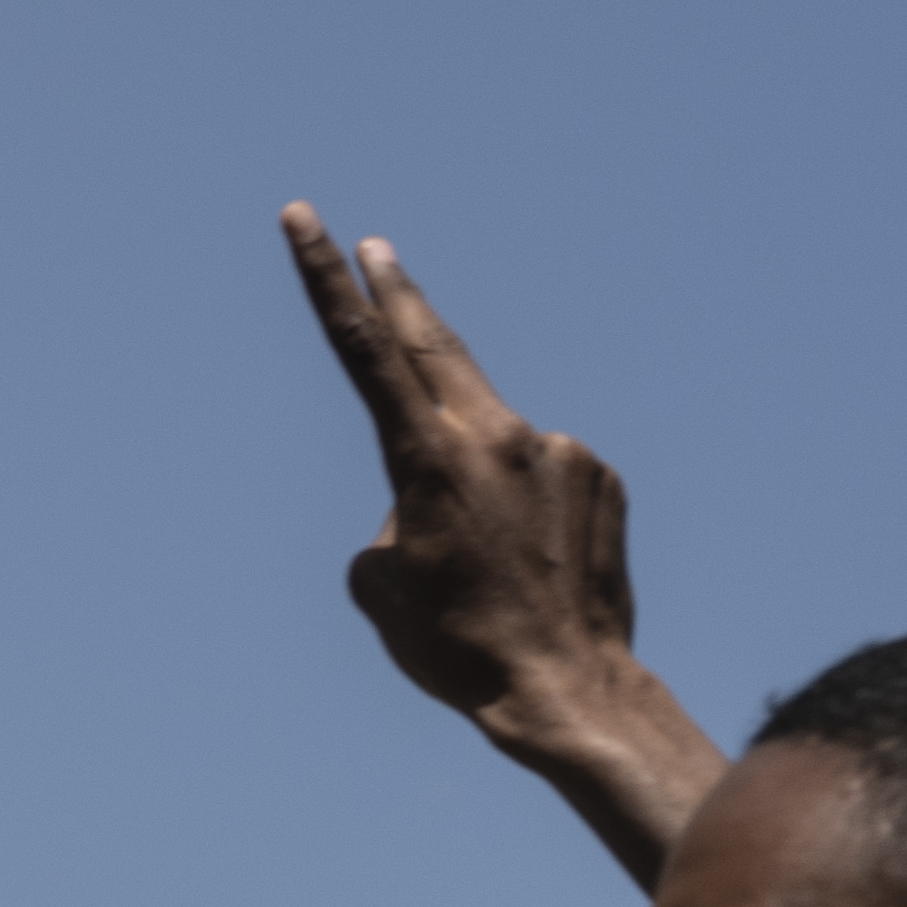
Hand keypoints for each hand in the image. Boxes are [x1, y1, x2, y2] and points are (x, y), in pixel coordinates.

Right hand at [282, 202, 721, 884]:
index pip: (363, 349)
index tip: (307, 217)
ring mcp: (556, 450)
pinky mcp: (599, 474)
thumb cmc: (456, 647)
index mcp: (425, 459)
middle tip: (379, 248)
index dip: (327, 278)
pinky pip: (544, 472)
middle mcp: (495, 437)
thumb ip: (394, 514)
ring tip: (486, 556)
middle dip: (400, 293)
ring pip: (494, 438)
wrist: (568, 688)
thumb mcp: (381, 585)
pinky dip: (527, 505)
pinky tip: (535, 560)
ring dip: (476, 477)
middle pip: (435, 344)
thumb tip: (429, 495)